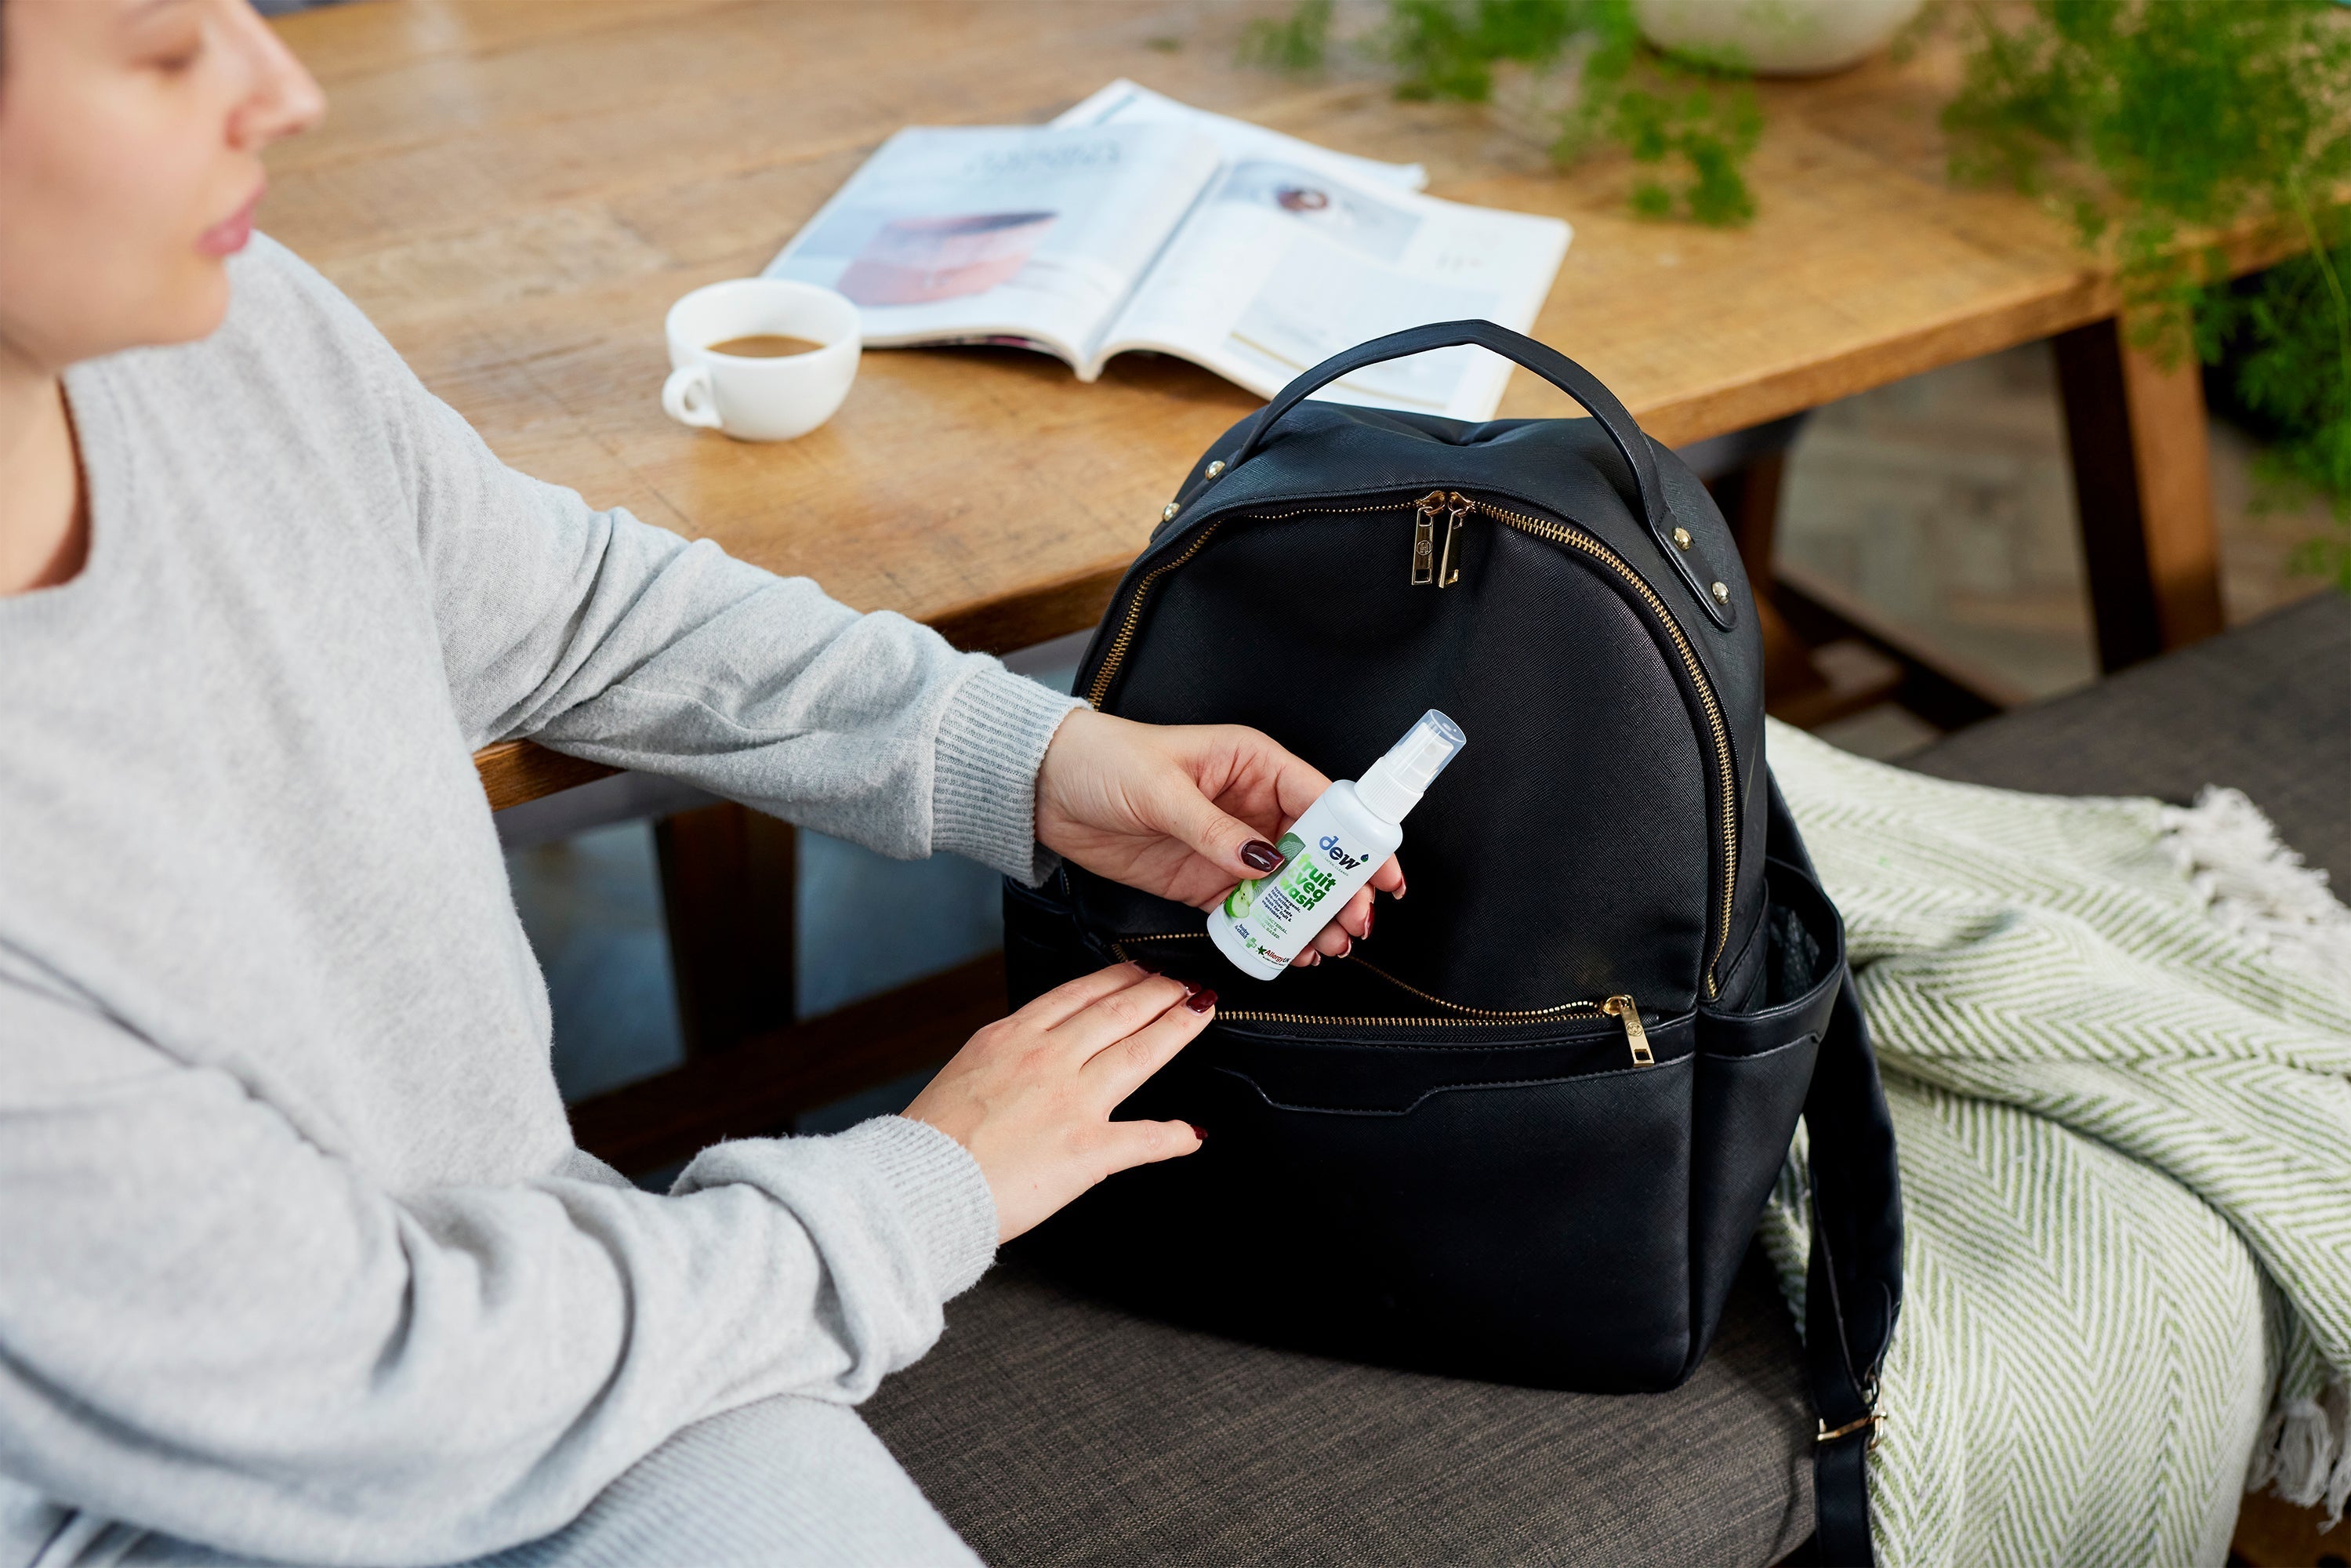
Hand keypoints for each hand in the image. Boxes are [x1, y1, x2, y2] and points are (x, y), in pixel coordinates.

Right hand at [903, 962, 1213, 1241]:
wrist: (915, 1183)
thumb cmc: (930, 1140)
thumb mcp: (967, 1071)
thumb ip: (1006, 1056)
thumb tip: (1029, 1056)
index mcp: (1012, 1038)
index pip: (1079, 995)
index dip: (1119, 978)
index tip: (1141, 969)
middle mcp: (1047, 1060)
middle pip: (1117, 1013)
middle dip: (1158, 992)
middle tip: (1184, 983)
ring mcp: (1071, 1101)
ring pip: (1138, 1053)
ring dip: (1175, 1029)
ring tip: (1198, 1014)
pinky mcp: (1085, 1150)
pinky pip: (1142, 1140)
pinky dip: (1171, 1137)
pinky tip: (1190, 1134)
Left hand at [1035, 710, 1400, 964]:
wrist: (1045, 788)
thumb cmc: (1103, 761)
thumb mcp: (1162, 789)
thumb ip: (1214, 829)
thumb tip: (1264, 861)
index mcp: (1252, 763)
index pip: (1321, 800)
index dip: (1356, 837)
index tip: (1379, 872)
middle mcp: (1249, 804)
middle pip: (1312, 850)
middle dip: (1338, 888)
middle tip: (1354, 923)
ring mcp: (1227, 845)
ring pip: (1286, 886)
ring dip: (1308, 916)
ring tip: (1327, 947)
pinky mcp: (1202, 879)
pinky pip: (1246, 909)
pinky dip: (1269, 930)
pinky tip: (1287, 949)